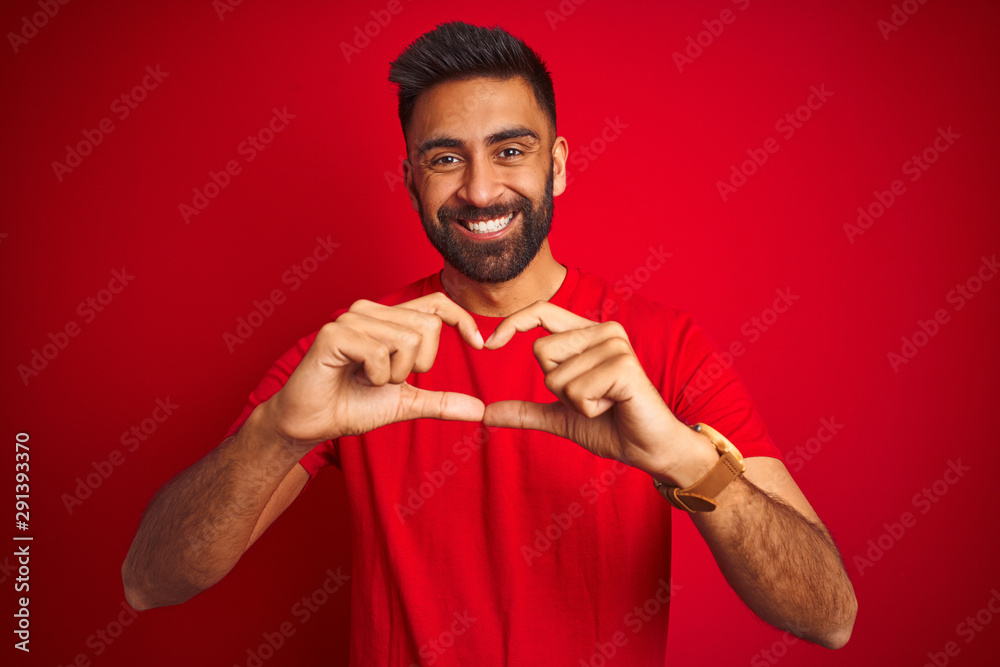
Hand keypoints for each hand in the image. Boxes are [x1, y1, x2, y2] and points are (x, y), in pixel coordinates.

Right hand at [261, 292, 485, 452]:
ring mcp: (352, 318)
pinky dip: (375, 376)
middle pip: (428, 327)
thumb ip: (441, 402)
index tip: (480, 344)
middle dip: (417, 366)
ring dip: (393, 374)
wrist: (311, 423)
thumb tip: (480, 410)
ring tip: (367, 379)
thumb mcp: (406, 403)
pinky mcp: (335, 333)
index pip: (438, 303)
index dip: (462, 319)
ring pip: (407, 340)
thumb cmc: (352, 406)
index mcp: (390, 320)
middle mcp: (372, 311)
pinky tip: (355, 378)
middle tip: (387, 379)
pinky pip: (380, 353)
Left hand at [481, 301, 713, 484]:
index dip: (512, 323)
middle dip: (557, 388)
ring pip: (556, 376)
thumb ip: (526, 411)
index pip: (541, 311)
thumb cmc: (611, 427)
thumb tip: (486, 413)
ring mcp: (615, 345)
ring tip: (606, 403)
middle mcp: (603, 331)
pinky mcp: (623, 365)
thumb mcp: (561, 417)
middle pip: (541, 352)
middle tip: (592, 398)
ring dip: (575, 403)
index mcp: (588, 334)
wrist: (650, 449)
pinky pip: (576, 391)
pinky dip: (588, 410)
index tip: (488, 344)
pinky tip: (614, 406)